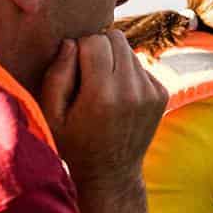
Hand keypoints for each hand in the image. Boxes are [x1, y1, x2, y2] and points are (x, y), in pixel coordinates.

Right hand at [38, 29, 166, 189]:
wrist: (111, 174)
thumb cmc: (73, 144)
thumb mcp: (50, 115)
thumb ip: (56, 75)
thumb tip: (70, 42)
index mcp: (102, 95)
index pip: (94, 41)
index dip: (78, 49)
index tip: (72, 71)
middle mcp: (132, 91)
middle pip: (116, 38)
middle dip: (98, 48)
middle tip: (87, 74)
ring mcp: (151, 92)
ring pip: (129, 49)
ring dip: (114, 60)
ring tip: (102, 88)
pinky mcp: (162, 94)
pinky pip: (140, 65)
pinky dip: (127, 73)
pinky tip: (118, 97)